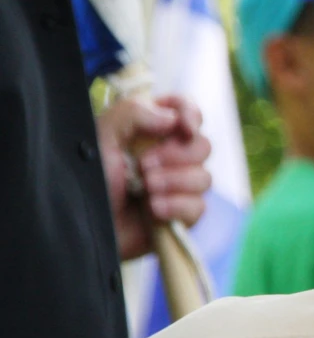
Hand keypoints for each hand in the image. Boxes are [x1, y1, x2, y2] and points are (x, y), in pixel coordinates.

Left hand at [98, 94, 212, 260]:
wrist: (86, 226)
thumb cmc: (89, 181)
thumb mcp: (102, 137)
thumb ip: (133, 113)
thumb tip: (172, 118)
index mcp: (151, 131)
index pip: (187, 111)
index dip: (191, 115)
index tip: (184, 127)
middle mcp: (169, 157)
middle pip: (203, 145)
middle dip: (177, 155)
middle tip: (144, 166)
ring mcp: (178, 187)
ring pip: (204, 177)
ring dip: (174, 182)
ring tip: (145, 189)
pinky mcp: (181, 215)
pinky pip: (198, 206)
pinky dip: (176, 205)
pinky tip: (152, 209)